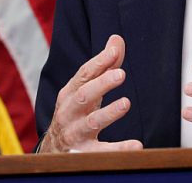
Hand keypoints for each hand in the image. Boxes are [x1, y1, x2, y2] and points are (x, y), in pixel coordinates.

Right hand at [39, 35, 142, 152]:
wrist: (54, 149)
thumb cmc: (76, 112)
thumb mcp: (86, 89)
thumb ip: (104, 65)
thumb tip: (116, 39)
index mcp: (71, 93)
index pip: (84, 75)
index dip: (98, 62)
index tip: (114, 52)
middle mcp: (69, 112)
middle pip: (83, 96)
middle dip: (101, 84)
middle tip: (121, 74)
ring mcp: (75, 133)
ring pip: (91, 123)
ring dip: (108, 113)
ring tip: (126, 103)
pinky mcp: (84, 153)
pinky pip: (101, 152)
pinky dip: (118, 149)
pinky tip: (137, 145)